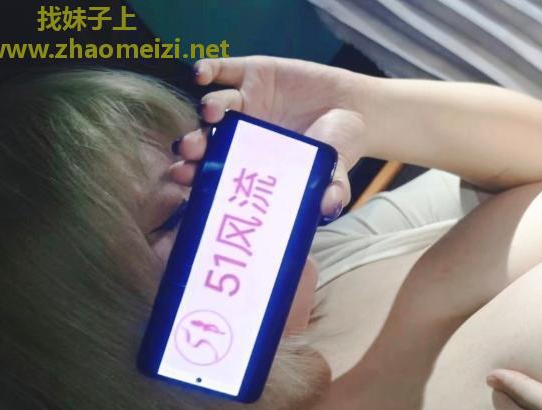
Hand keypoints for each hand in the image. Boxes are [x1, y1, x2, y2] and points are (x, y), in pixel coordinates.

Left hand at [169, 56, 371, 218]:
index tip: (186, 178)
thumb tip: (330, 209)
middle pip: (207, 138)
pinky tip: (201, 74)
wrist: (355, 110)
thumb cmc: (339, 146)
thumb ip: (332, 190)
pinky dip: (208, 69)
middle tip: (189, 150)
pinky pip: (223, 69)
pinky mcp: (253, 73)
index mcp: (253, 161)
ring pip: (215, 105)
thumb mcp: (336, 171)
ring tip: (212, 113)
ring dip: (208, 108)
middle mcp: (242, 132)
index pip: (217, 170)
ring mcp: (246, 101)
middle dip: (193, 144)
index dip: (197, 174)